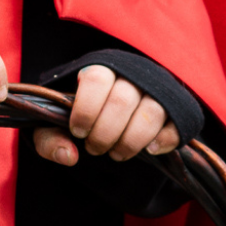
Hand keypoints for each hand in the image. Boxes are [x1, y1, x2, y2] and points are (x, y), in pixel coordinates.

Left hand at [34, 65, 178, 166]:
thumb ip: (48, 139)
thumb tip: (69, 156)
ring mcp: (157, 92)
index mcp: (101, 70)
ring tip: (116, 154)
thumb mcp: (53, 127)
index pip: (97, 79)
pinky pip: (176, 125)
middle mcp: (132, 75)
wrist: (107, 117)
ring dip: (131, 140)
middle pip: (123, 100)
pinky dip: (163, 141)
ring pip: (151, 112)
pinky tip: (148, 150)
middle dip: (105, 133)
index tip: (78, 131)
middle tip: (94, 148)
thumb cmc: (78, 119)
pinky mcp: (176, 112)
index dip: (86, 109)